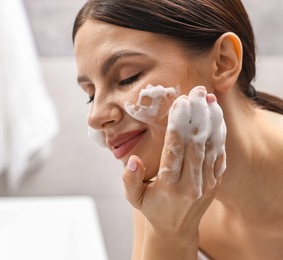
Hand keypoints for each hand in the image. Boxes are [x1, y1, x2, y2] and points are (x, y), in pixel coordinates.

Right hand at [123, 86, 225, 238]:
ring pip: (211, 146)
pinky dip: (219, 133)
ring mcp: (207, 183)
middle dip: (197, 114)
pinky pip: (219, 154)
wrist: (177, 229)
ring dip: (211, 119)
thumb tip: (131, 159)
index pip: (175, 150)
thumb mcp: (134, 197)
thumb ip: (130, 179)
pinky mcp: (215, 181)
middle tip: (196, 91)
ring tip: (208, 97)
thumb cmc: (152, 207)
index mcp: (169, 186)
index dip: (178, 124)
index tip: (180, 102)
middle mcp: (191, 184)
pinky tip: (216, 115)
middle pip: (196, 143)